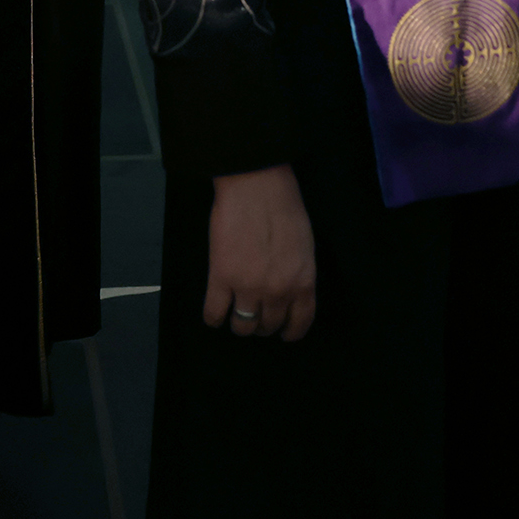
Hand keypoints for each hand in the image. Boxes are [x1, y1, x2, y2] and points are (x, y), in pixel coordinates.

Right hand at [204, 164, 316, 341]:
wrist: (256, 185)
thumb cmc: (284, 206)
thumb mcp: (304, 245)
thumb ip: (298, 271)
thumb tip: (289, 288)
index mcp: (303, 281)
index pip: (300, 321)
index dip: (291, 332)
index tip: (284, 333)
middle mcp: (279, 291)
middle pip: (268, 324)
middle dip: (262, 324)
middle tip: (255, 316)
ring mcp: (249, 287)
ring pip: (243, 325)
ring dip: (239, 324)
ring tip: (234, 316)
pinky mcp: (221, 278)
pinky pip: (214, 312)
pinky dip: (213, 318)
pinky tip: (213, 315)